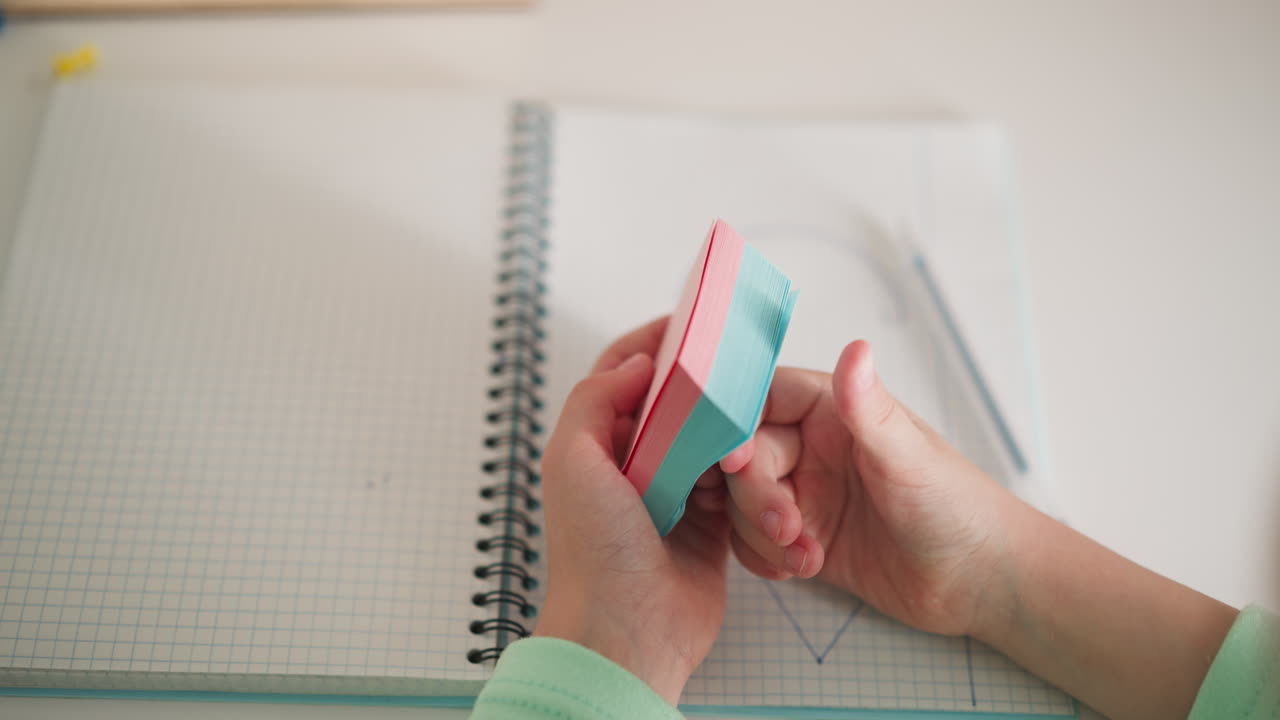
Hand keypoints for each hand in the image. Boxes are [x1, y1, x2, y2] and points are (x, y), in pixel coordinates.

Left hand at [535, 317, 730, 704]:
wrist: (627, 631)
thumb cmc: (593, 551)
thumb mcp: (572, 460)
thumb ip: (595, 399)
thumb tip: (637, 361)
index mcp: (595, 444)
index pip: (623, 374)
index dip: (653, 342)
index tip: (691, 320)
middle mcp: (633, 464)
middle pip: (676, 403)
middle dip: (705, 384)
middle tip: (740, 364)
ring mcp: (672, 493)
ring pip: (711, 440)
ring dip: (731, 432)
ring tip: (752, 420)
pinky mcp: (710, 524)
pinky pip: (736, 483)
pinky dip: (749, 474)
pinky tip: (762, 462)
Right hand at [710, 339, 1023, 636]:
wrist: (980, 581)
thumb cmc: (956, 506)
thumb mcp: (908, 457)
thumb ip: (868, 408)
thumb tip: (855, 347)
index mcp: (832, 410)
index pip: (760, 400)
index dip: (736, 427)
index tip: (733, 461)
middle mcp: (810, 447)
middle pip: (744, 459)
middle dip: (756, 497)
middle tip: (788, 528)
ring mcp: (805, 493)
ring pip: (742, 504)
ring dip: (761, 535)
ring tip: (807, 557)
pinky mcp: (802, 537)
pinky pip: (752, 541)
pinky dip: (764, 558)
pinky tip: (800, 569)